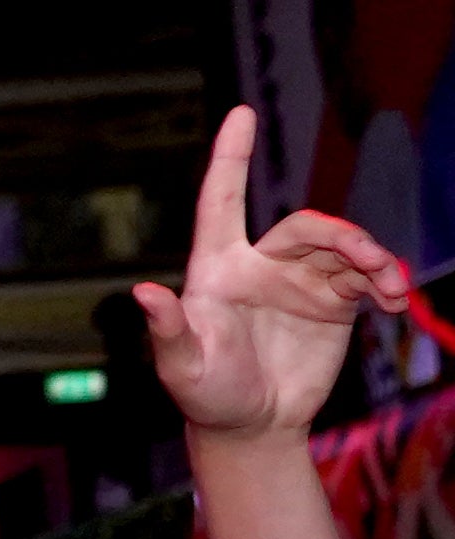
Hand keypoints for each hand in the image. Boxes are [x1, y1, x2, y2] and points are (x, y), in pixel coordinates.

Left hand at [142, 101, 407, 441]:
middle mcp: (261, 265)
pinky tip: (395, 301)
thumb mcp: (181, 367)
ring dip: (373, 260)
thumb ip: (169, 330)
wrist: (253, 426)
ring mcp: (300, 281)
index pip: (222, 200)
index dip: (231, 156)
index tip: (243, 112)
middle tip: (372, 261)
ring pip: (342, 248)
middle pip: (305, 227)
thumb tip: (143, 292)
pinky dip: (385, 282)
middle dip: (341, 236)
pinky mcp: (333, 303)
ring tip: (392, 287)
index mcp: (218, 268)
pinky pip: (364, 277)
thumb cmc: (205, 394)